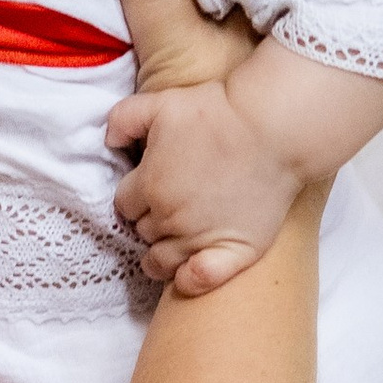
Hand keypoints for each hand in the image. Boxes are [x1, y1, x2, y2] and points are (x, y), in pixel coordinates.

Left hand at [109, 79, 298, 296]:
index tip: (149, 189)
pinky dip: (189, 279)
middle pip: (143, 231)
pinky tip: (187, 274)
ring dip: (161, 253)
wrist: (273, 126)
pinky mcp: (236, 249)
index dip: (135, 196)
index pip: (125, 205)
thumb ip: (123, 119)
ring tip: (171, 242)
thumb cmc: (218, 111)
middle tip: (168, 207)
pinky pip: (200, 279)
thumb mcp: (161, 103)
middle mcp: (170, 217)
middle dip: (150, 220)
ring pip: (162, 260)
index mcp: (149, 186)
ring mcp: (201, 237)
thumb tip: (109, 141)